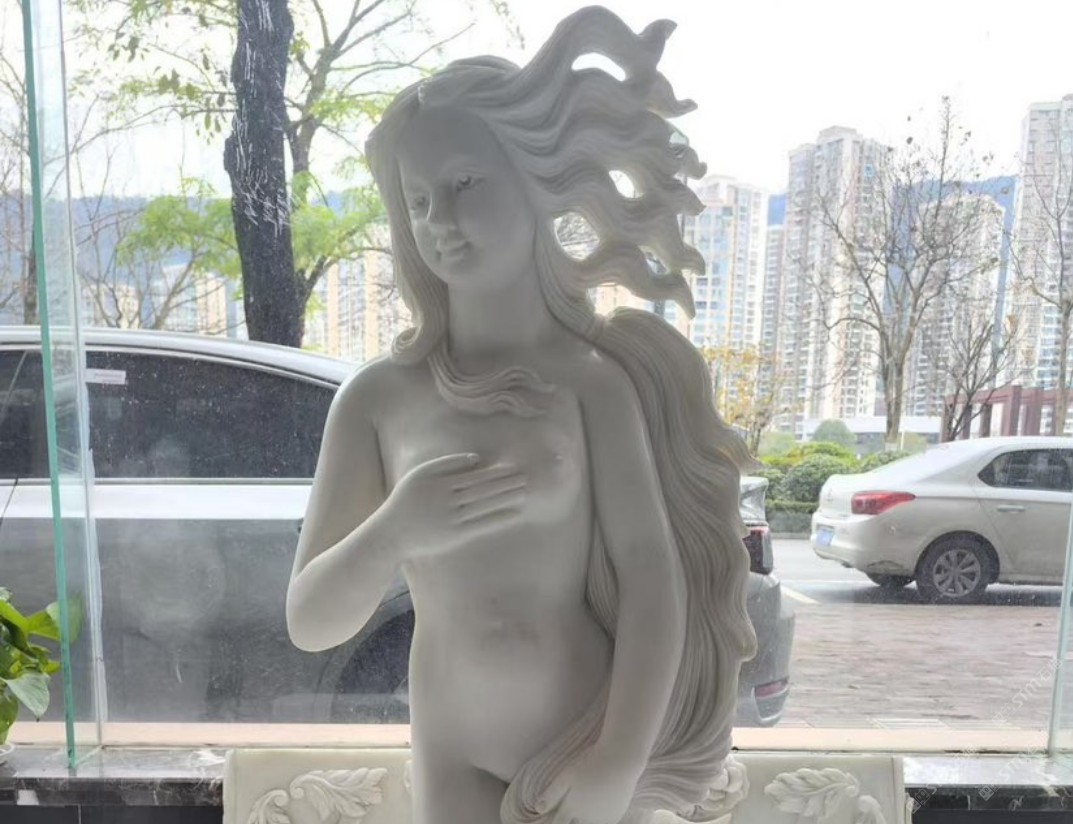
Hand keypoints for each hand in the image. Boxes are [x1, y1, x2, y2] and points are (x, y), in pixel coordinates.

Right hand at [384, 453, 527, 558]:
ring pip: (485, 505)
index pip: (475, 475)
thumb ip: (446, 463)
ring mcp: (451, 519)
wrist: (390, 534)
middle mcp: (446, 499)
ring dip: (507, 498)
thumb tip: (477, 458)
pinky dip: (500, 517)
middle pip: (483, 489)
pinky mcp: (455, 536)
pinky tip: (514, 513)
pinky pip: (483, 524)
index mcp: (439, 482)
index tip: (513, 467)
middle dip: (507, 483)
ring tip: (525, 492)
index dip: (496, 472)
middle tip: (527, 477)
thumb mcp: (420, 474)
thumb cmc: (406, 501)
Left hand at [539, 746, 642, 823]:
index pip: (558, 823)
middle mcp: (587, 818)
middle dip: (570, 819)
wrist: (620, 759)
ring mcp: (603, 818)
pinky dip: (599, 817)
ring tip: (587, 801)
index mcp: (571, 808)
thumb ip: (551, 794)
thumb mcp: (566, 776)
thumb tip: (538, 809)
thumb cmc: (590, 764)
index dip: (556, 820)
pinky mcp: (617, 815)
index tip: (556, 816)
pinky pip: (604, 821)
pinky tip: (599, 805)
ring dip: (585, 818)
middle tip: (574, 802)